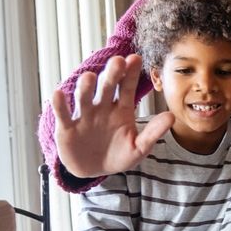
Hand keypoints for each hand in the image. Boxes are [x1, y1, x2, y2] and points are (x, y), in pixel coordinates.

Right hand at [51, 54, 173, 177]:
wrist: (94, 171)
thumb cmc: (118, 155)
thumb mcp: (139, 147)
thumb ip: (153, 132)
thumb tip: (172, 116)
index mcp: (122, 109)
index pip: (128, 87)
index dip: (131, 74)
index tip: (135, 58)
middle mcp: (103, 107)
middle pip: (107, 87)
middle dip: (112, 74)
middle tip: (117, 61)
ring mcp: (84, 115)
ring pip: (84, 97)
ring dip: (86, 87)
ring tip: (90, 77)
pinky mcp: (67, 127)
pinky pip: (63, 114)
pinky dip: (60, 104)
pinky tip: (59, 93)